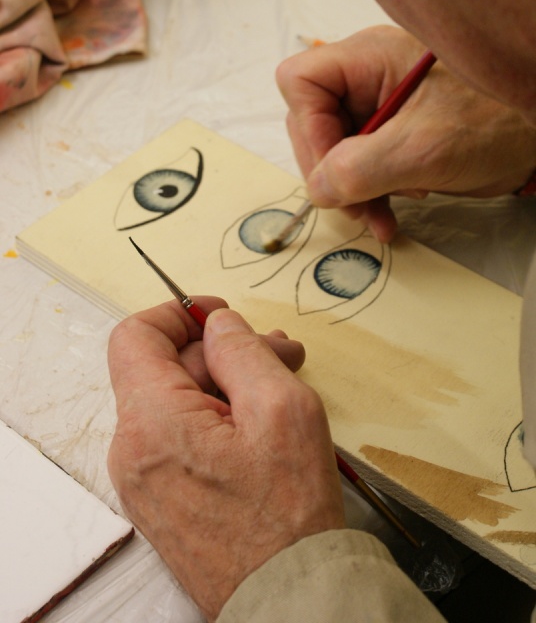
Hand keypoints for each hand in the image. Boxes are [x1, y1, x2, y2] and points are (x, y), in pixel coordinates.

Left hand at [107, 300, 344, 621]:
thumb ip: (242, 351)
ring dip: (227, 383)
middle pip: (166, 370)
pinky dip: (218, 416)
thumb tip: (218, 326)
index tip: (220, 315)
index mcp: (151, 424)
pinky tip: (260, 417)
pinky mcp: (162, 498)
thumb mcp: (281, 409)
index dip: (179, 314)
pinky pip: (182, 437)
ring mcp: (144, 480)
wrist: (290, 599)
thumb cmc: (289, 517)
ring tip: (283, 382)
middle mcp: (134, 452)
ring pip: (178, 403)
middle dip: (224, 352)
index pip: (135, 336)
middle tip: (281, 352)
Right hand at [277, 25, 535, 241]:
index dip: (308, 129)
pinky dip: (369, 196)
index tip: (332, 172)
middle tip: (354, 205)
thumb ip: (361, 168)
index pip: (302, 82)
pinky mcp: (394, 136)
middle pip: (313, 122)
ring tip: (377, 218)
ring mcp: (380, 108)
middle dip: (330, 171)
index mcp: (369, 58)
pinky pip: (361, 167)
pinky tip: (388, 216)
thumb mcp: (424, 147)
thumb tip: (318, 189)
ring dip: (350, 192)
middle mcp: (368, 78)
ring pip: (335, 151)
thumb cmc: (496, 120)